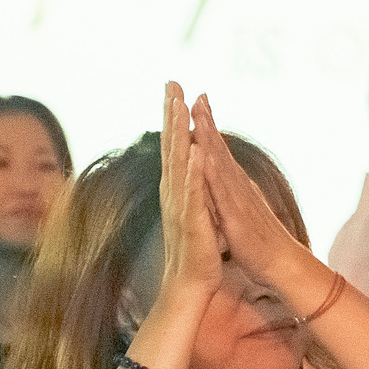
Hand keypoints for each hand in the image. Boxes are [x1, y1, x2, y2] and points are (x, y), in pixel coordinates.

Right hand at [158, 81, 224, 302]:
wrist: (190, 286)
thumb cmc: (196, 253)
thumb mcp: (197, 213)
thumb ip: (195, 191)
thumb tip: (197, 170)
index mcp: (178, 190)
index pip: (174, 147)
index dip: (173, 117)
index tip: (174, 89)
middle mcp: (174, 193)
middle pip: (171, 146)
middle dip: (171, 113)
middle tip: (172, 82)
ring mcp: (180, 206)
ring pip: (178, 162)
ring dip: (178, 133)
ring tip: (178, 105)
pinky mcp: (192, 221)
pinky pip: (192, 192)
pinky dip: (193, 171)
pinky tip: (195, 150)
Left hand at [189, 94, 324, 302]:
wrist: (281, 265)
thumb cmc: (262, 241)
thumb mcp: (243, 212)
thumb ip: (234, 195)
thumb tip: (227, 182)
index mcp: (235, 187)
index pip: (219, 151)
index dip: (208, 127)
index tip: (198, 103)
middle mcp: (237, 186)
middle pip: (219, 148)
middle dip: (206, 120)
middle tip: (197, 94)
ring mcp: (237, 198)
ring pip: (220, 162)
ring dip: (208, 136)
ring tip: (197, 112)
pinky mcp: (235, 215)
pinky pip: (220, 190)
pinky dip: (211, 170)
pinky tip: (202, 154)